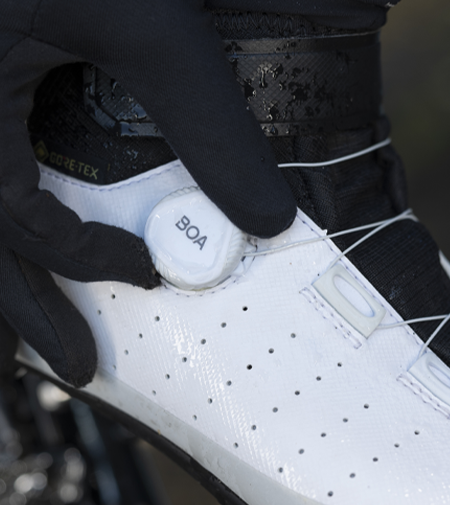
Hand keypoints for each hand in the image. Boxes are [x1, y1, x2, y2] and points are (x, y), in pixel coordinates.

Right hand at [0, 0, 295, 386]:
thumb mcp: (147, 21)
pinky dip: (3, 228)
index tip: (146, 271)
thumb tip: (268, 219)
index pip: (20, 222)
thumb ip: (209, 125)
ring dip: (5, 278)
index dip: (85, 260)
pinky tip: (23, 242)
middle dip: (26, 311)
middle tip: (76, 370)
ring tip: (42, 335)